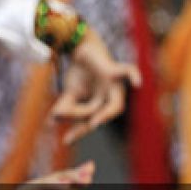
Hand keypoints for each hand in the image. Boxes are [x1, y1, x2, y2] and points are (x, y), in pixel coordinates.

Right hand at [51, 29, 140, 144]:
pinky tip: (137, 84)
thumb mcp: (70, 92)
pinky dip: (134, 76)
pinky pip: (128, 71)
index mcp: (99, 106)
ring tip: (95, 121)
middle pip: (105, 116)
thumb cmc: (80, 73)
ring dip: (108, 114)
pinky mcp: (114, 70)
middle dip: (96, 122)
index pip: (89, 122)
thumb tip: (53, 120)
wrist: (82, 49)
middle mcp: (109, 98)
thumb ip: (64, 107)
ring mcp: (113, 86)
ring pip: (117, 104)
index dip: (78, 132)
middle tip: (88, 126)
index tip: (65, 141)